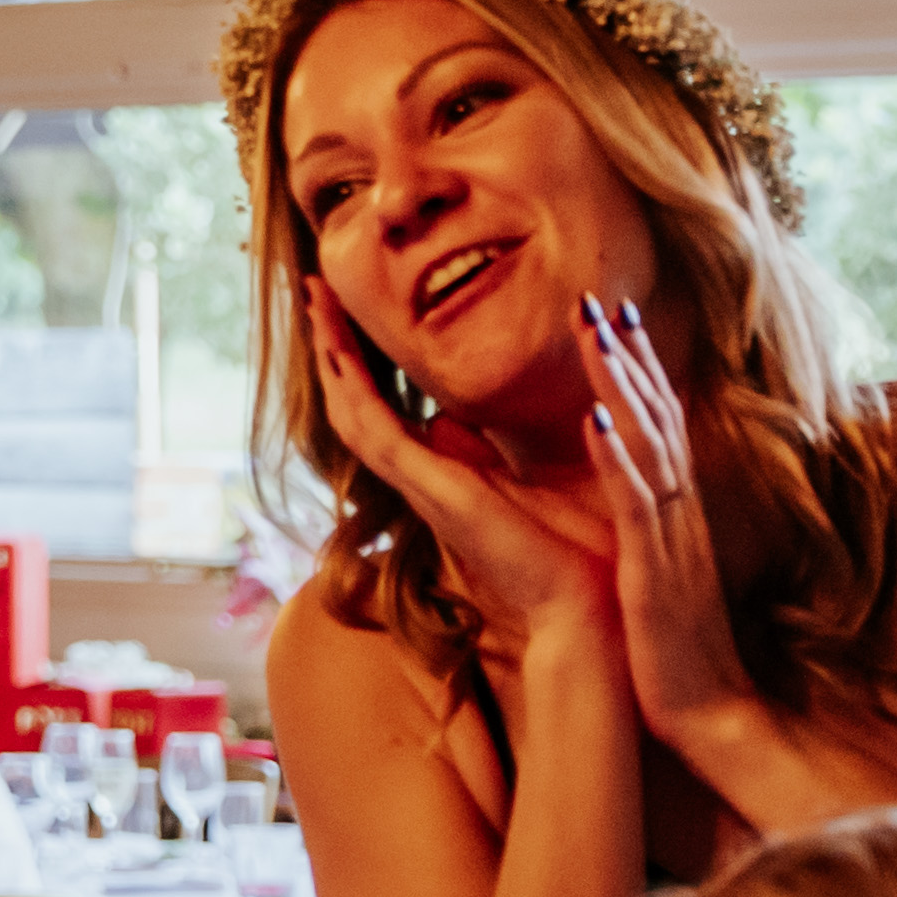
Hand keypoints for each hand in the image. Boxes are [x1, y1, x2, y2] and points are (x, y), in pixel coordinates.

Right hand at [301, 293, 617, 674]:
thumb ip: (485, 452)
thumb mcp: (527, 482)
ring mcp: (421, 488)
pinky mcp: (433, 495)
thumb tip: (453, 419)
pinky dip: (357, 393)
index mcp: (442, 475)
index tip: (347, 308)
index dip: (360, 359)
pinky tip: (340, 355)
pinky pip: (379, 436)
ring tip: (315, 304)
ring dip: (332, 359)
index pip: (383, 407)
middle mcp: (422, 480)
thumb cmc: (568, 552)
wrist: (584, 606)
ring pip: (354, 414)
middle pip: (355, 403)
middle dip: (333, 347)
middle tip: (312, 290)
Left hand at [567, 298, 762, 766]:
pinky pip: (638, 501)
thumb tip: (594, 505)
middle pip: (658, 416)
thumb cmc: (672, 653)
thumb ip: (630, 533)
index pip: (659, 426)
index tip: (610, 320)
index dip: (636, 370)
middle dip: (628, 355)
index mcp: (675, 515)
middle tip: (596, 297)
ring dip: (623, 381)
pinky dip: (618, 454)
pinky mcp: (658, 568)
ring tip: (594, 331)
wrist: (712, 714)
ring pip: (651, 442)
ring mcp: (673, 537)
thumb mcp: (648, 576)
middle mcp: (681, 513)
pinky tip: (596, 416)